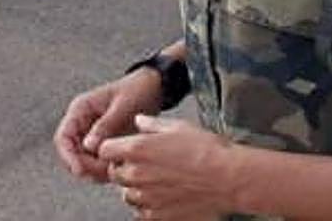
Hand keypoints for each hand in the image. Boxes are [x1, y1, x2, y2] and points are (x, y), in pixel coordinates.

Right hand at [54, 69, 162, 182]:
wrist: (153, 87)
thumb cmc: (137, 91)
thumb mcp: (122, 107)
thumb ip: (105, 126)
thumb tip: (88, 146)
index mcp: (80, 109)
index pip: (63, 137)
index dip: (68, 156)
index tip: (80, 170)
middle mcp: (82, 123)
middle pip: (71, 153)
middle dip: (84, 166)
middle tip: (106, 171)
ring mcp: (91, 133)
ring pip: (83, 160)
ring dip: (95, 170)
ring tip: (116, 169)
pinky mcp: (103, 142)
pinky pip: (97, 161)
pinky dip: (104, 168)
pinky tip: (119, 167)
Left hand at [100, 115, 235, 220]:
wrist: (227, 178)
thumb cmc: (206, 150)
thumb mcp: (176, 126)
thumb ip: (151, 124)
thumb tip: (139, 121)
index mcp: (137, 149)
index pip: (104, 150)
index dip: (112, 148)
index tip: (120, 148)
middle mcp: (136, 174)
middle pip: (113, 173)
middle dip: (123, 167)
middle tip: (143, 163)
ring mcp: (146, 197)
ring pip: (126, 194)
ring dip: (134, 187)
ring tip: (155, 180)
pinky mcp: (157, 215)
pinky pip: (141, 212)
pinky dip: (147, 205)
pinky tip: (162, 195)